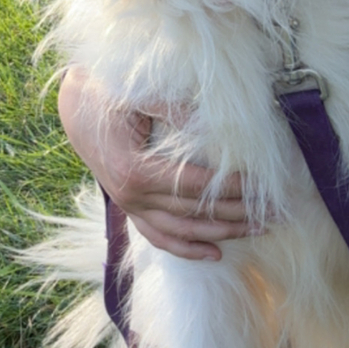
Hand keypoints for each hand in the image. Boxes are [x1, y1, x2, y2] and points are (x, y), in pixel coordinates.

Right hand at [58, 66, 260, 259]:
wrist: (73, 105)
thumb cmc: (107, 94)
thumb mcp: (140, 94)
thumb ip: (175, 110)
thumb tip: (216, 125)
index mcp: (134, 169)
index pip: (196, 186)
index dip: (232, 189)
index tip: (263, 187)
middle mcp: (131, 196)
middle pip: (194, 212)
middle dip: (238, 214)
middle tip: (275, 214)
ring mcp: (129, 206)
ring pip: (181, 230)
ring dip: (221, 234)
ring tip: (257, 231)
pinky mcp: (129, 207)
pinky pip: (158, 236)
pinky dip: (186, 247)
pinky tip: (214, 253)